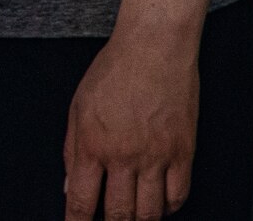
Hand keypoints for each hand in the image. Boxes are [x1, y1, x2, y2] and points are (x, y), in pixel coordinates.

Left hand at [63, 25, 196, 219]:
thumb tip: (69, 186)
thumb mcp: (77, 107)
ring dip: (139, 220)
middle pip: (119, 214)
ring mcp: (156, 157)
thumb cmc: (112, 72)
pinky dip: (168, 208)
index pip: (82, 200)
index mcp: (92, 144)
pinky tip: (158, 204)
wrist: (153, 49)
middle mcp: (124, 156)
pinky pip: (178, 196)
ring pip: (150, 213)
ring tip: (131, 216)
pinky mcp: (183, 153)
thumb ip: (71, 150)